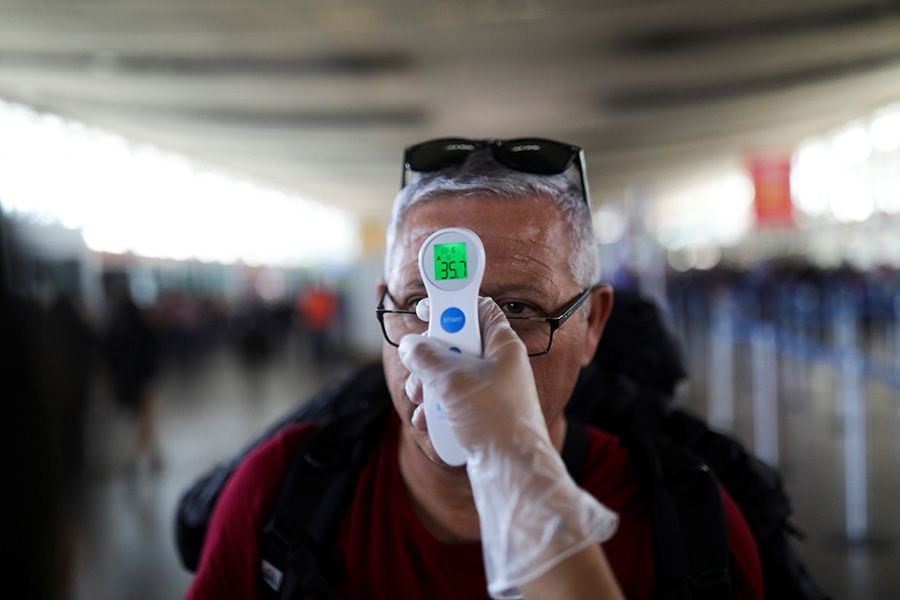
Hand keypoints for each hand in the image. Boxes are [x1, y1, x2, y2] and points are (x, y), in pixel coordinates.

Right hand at [399, 297, 617, 598]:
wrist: (512, 472)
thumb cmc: (494, 419)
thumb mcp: (453, 380)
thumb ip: (427, 356)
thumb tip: (411, 345)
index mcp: (503, 346)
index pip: (479, 309)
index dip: (452, 304)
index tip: (427, 307)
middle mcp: (500, 366)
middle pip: (456, 345)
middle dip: (430, 357)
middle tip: (417, 365)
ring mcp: (491, 393)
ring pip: (449, 377)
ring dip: (428, 387)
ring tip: (421, 402)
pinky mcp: (481, 417)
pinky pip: (452, 403)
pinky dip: (437, 410)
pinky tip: (429, 423)